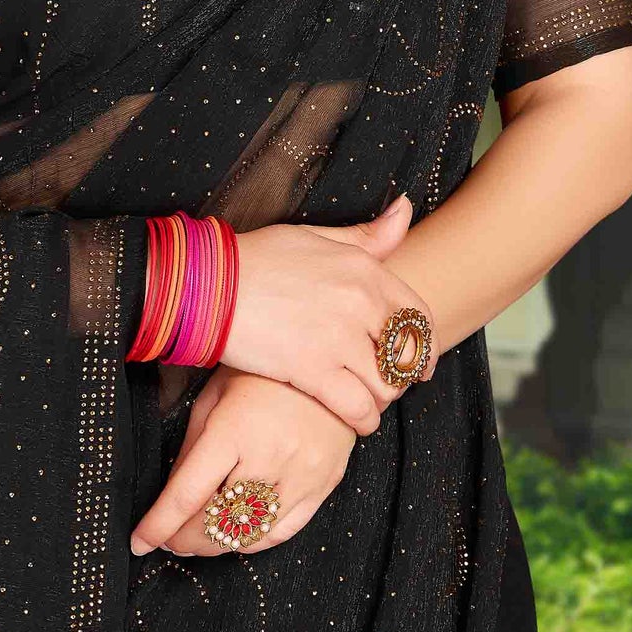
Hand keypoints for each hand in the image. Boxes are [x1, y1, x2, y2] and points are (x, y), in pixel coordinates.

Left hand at [130, 364, 356, 557]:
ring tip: (198, 537)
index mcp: (233, 430)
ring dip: (216, 545)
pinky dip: (253, 541)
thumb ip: (193, 446)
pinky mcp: (324, 485)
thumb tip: (172, 493)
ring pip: (249, 536)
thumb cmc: (262, 372)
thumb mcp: (215, 395)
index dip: (159, 525)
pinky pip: (282, 533)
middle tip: (169, 538)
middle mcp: (270, 457)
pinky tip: (236, 532)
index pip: (187, 494)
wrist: (329, 363)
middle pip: (217, 523)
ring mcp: (302, 475)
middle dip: (184, 539)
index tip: (139, 542)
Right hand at [220, 194, 435, 435]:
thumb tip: (406, 210)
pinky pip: (358, 408)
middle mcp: (360, 302)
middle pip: (407, 354)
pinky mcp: (313, 370)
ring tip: (367, 402)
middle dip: (401, 376)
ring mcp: (338, 338)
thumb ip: (366, 235)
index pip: (418, 315)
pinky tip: (356, 420)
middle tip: (385, 386)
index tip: (418, 364)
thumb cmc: (258, 259)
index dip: (423, 347)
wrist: (208, 285)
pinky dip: (363, 420)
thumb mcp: (317, 237)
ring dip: (382, 399)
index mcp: (364, 269)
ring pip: (388, 386)